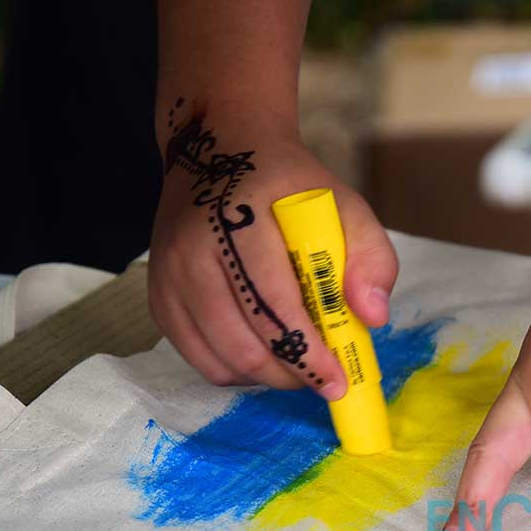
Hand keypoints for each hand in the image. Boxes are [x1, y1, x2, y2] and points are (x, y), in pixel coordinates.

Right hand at [148, 98, 396, 397]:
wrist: (219, 151)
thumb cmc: (288, 185)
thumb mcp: (343, 203)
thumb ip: (370, 255)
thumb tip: (372, 317)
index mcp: (238, 218)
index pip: (273, 302)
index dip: (308, 351)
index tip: (338, 379)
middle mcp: (192, 249)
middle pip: (242, 341)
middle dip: (290, 373)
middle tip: (322, 379)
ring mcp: (167, 276)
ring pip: (218, 358)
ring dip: (265, 377)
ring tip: (297, 367)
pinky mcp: (158, 297)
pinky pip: (196, 355)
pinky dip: (234, 370)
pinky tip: (264, 356)